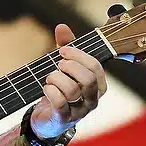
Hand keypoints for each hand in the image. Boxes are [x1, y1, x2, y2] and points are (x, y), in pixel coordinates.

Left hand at [24, 23, 107, 140]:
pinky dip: (50, 91)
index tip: (62, 50)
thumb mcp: (64, 67)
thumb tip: (62, 27)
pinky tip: (46, 88)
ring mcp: (80, 111)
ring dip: (56, 78)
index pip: (95, 66)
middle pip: (88, 79)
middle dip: (70, 67)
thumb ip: (66, 46)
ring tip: (50, 78)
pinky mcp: (64, 119)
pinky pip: (60, 103)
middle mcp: (93, 99)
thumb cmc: (60, 90)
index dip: (78, 55)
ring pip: (72, 90)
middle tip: (58, 65)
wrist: (48, 119)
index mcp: (98, 85)